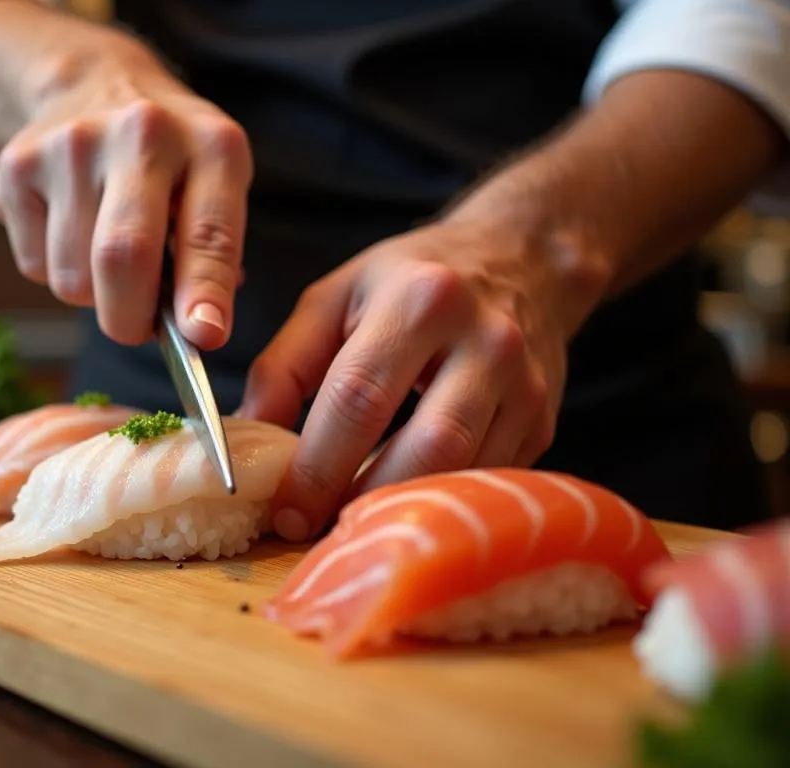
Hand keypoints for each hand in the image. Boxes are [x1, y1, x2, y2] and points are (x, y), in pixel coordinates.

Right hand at [0, 23, 252, 348]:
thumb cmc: (172, 157)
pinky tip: (71, 226)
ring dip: (91, 292)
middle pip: (122, 256)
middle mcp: (141, 133)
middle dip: (128, 318)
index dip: (204, 292)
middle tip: (136, 327)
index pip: (209, 232)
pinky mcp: (17, 165)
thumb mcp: (217, 184)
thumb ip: (215, 255)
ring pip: (72, 277)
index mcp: (211, 145)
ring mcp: (71, 145)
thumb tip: (197, 330)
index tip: (202, 337)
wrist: (94, 83)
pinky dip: (55, 269)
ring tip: (105, 249)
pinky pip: (34, 265)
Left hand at [239, 212, 607, 540]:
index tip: (285, 509)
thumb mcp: (337, 296)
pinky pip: (486, 481)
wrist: (517, 259)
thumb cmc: (411, 279)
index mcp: (421, 299)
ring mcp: (525, 385)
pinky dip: (438, 502)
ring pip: (462, 474)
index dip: (318, 464)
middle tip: (316, 533)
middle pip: (424, 447)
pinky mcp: (543, 421)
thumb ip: (286, 363)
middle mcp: (485, 340)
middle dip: (362, 500)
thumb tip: (250, 434)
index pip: (360, 396)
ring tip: (353, 527)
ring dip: (401, 512)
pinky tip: (401, 507)